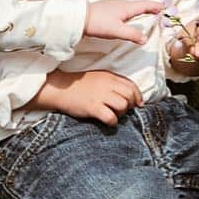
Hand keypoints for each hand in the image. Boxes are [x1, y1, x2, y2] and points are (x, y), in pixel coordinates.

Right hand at [28, 69, 142, 125]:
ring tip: (115, 115)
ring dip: (122, 113)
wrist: (60, 88)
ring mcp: (100, 96)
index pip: (131, 85)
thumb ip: (112, 84)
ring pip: (123, 106)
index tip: (138, 104)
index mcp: (109, 77)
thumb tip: (128, 96)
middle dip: (131, 105)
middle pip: (130, 95)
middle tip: (125, 111)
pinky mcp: (93, 107)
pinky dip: (112, 122)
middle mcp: (107, 85)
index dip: (137, 96)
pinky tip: (108, 121)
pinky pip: (111, 117)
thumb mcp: (98, 78)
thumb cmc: (79, 85)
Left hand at [84, 0, 161, 43]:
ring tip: (145, 15)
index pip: (145, 5)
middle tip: (158, 11)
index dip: (155, 6)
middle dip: (149, 7)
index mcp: (126, 7)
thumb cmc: (98, 23)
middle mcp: (121, 3)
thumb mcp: (117, 31)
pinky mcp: (107, 9)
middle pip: (139, 4)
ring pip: (131, 7)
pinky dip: (131, 12)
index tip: (164, 7)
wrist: (78, 18)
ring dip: (140, 10)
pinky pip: (124, 9)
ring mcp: (113, 5)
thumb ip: (132, 35)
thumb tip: (145, 39)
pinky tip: (127, 18)